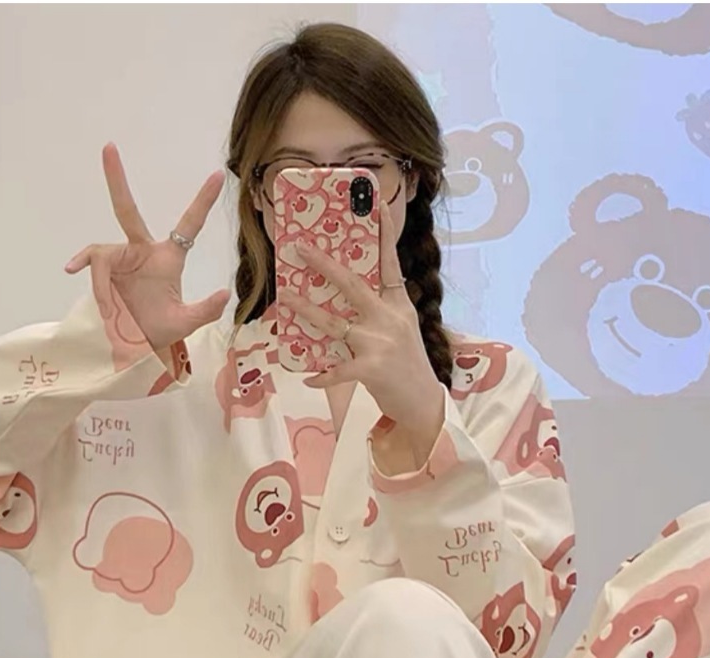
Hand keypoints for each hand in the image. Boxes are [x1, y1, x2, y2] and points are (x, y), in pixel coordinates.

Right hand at [65, 143, 229, 349]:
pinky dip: (84, 268)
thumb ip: (206, 310)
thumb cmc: (161, 331)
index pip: (189, 224)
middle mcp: (142, 251)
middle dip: (116, 179)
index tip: (216, 176)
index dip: (201, 201)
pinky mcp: (103, 271)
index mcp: (169, 257)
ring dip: (104, 286)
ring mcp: (120, 259)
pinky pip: (92, 263)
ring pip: (104, 256)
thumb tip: (225, 293)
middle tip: (108, 146)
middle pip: (128, 210)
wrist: (136, 347)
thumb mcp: (186, 323)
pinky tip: (71, 269)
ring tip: (109, 314)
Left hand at [277, 202, 444, 459]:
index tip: (377, 202)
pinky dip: (321, 376)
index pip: (390, 263)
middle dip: (323, 265)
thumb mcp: (401, 330)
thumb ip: (379, 312)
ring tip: (285, 298)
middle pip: (353, 284)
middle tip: (299, 248)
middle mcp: (390, 319)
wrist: (424, 403)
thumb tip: (344, 295)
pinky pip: (336, 369)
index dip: (385, 232)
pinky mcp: (372, 369)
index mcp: (399, 305)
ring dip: (306, 310)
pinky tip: (308, 378)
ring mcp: (381, 343)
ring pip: (335, 323)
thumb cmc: (407, 365)